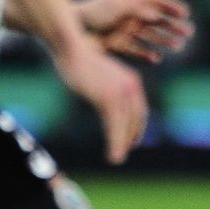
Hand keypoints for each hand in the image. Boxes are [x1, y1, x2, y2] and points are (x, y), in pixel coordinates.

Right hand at [54, 41, 147, 164]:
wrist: (70, 49)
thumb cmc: (78, 60)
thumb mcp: (99, 76)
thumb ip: (105, 89)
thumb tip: (103, 101)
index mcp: (131, 80)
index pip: (138, 109)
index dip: (136, 127)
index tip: (132, 140)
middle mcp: (131, 86)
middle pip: (135, 119)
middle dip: (130, 138)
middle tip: (123, 153)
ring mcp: (120, 93)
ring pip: (125, 126)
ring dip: (122, 146)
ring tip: (116, 159)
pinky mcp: (108, 99)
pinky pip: (115, 127)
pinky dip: (115, 144)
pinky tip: (112, 155)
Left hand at [76, 0, 192, 63]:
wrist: (69, 27)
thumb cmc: (91, 12)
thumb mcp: (114, 7)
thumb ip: (136, 9)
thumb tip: (156, 14)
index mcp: (130, 2)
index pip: (156, 0)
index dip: (172, 6)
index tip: (186, 13)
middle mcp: (129, 15)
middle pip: (156, 19)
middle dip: (173, 25)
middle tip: (189, 33)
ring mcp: (124, 30)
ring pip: (149, 35)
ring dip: (164, 40)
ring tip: (177, 47)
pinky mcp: (116, 43)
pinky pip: (136, 49)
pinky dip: (146, 54)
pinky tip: (156, 59)